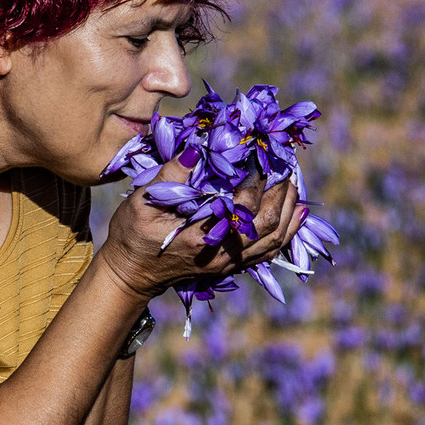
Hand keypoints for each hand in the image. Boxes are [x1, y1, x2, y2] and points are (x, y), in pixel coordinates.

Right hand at [95, 148, 301, 300]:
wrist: (130, 274)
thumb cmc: (132, 236)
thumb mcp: (142, 202)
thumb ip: (171, 176)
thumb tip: (195, 150)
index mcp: (200, 239)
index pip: (242, 211)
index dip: (256, 184)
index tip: (259, 157)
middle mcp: (221, 255)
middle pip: (267, 227)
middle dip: (281, 195)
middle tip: (286, 165)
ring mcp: (228, 263)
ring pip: (273, 241)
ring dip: (288, 212)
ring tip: (294, 184)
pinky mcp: (230, 264)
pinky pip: (268, 251)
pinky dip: (286, 231)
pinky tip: (294, 213)